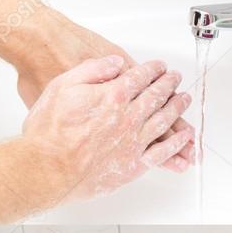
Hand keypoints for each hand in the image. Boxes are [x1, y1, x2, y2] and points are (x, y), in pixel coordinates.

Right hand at [21, 55, 193, 202]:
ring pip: (165, 119)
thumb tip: (115, 62)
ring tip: (185, 98)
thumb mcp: (61, 87)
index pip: (141, 77)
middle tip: (175, 77)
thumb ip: (92, 70)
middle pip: (157, 95)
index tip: (160, 66)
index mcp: (114, 95)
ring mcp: (134, 140)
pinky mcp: (134, 163)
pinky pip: (163, 151)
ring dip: (177, 106)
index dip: (153, 69)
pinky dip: (177, 142)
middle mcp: (129, 116)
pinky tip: (186, 136)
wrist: (45, 170)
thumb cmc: (47, 132)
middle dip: (169, 83)